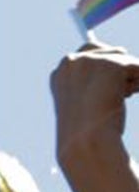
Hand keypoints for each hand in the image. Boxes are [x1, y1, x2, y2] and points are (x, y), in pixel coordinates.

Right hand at [52, 41, 138, 167]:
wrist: (85, 141)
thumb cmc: (85, 132)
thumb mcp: (83, 105)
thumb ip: (93, 84)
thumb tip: (123, 70)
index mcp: (60, 72)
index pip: (89, 53)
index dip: (107, 70)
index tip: (112, 88)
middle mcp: (72, 61)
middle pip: (112, 51)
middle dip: (123, 69)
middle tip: (125, 91)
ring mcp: (91, 61)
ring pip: (127, 61)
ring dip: (132, 78)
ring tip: (126, 97)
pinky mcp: (111, 64)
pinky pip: (137, 67)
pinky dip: (138, 82)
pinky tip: (129, 96)